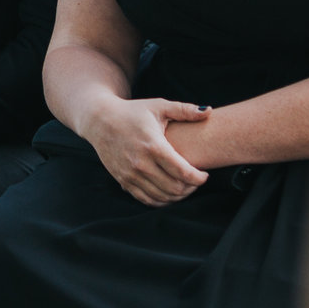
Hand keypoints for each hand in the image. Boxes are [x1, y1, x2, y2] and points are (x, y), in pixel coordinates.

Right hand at [74, 95, 209, 206]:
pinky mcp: (124, 181)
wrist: (100, 120)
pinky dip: (162, 201)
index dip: (199, 178)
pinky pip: (146, 200)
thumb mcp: (158, 106)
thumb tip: (208, 111)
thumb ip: (184, 110)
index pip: (183, 172)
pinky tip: (169, 193)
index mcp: (153, 146)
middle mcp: (141, 163)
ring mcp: (131, 174)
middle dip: (191, 188)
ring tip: (185, 187)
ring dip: (178, 196)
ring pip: (162, 197)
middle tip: (197, 181)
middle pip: (174, 188)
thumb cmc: (132, 112)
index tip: (205, 175)